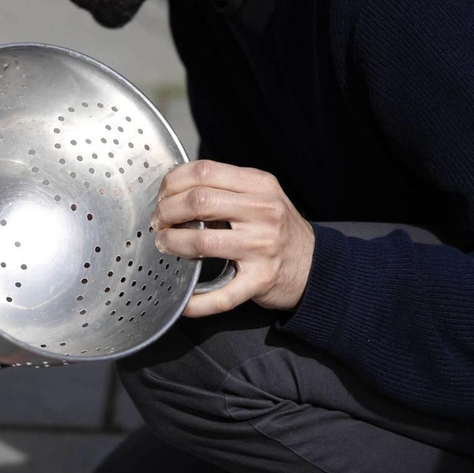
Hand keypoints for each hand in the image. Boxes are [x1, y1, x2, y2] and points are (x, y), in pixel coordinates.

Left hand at [150, 160, 314, 317]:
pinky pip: (222, 294)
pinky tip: (184, 300)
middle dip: (166, 212)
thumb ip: (225, 187)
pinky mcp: (261, 280)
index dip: (173, 182)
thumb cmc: (277, 227)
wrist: (314, 265)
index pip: (204, 171)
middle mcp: (263, 212)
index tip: (163, 195)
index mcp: (259, 185)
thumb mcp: (260, 194)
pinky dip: (198, 301)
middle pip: (198, 201)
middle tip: (159, 222)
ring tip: (166, 246)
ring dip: (172, 244)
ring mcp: (262, 247)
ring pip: (201, 242)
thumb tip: (174, 188)